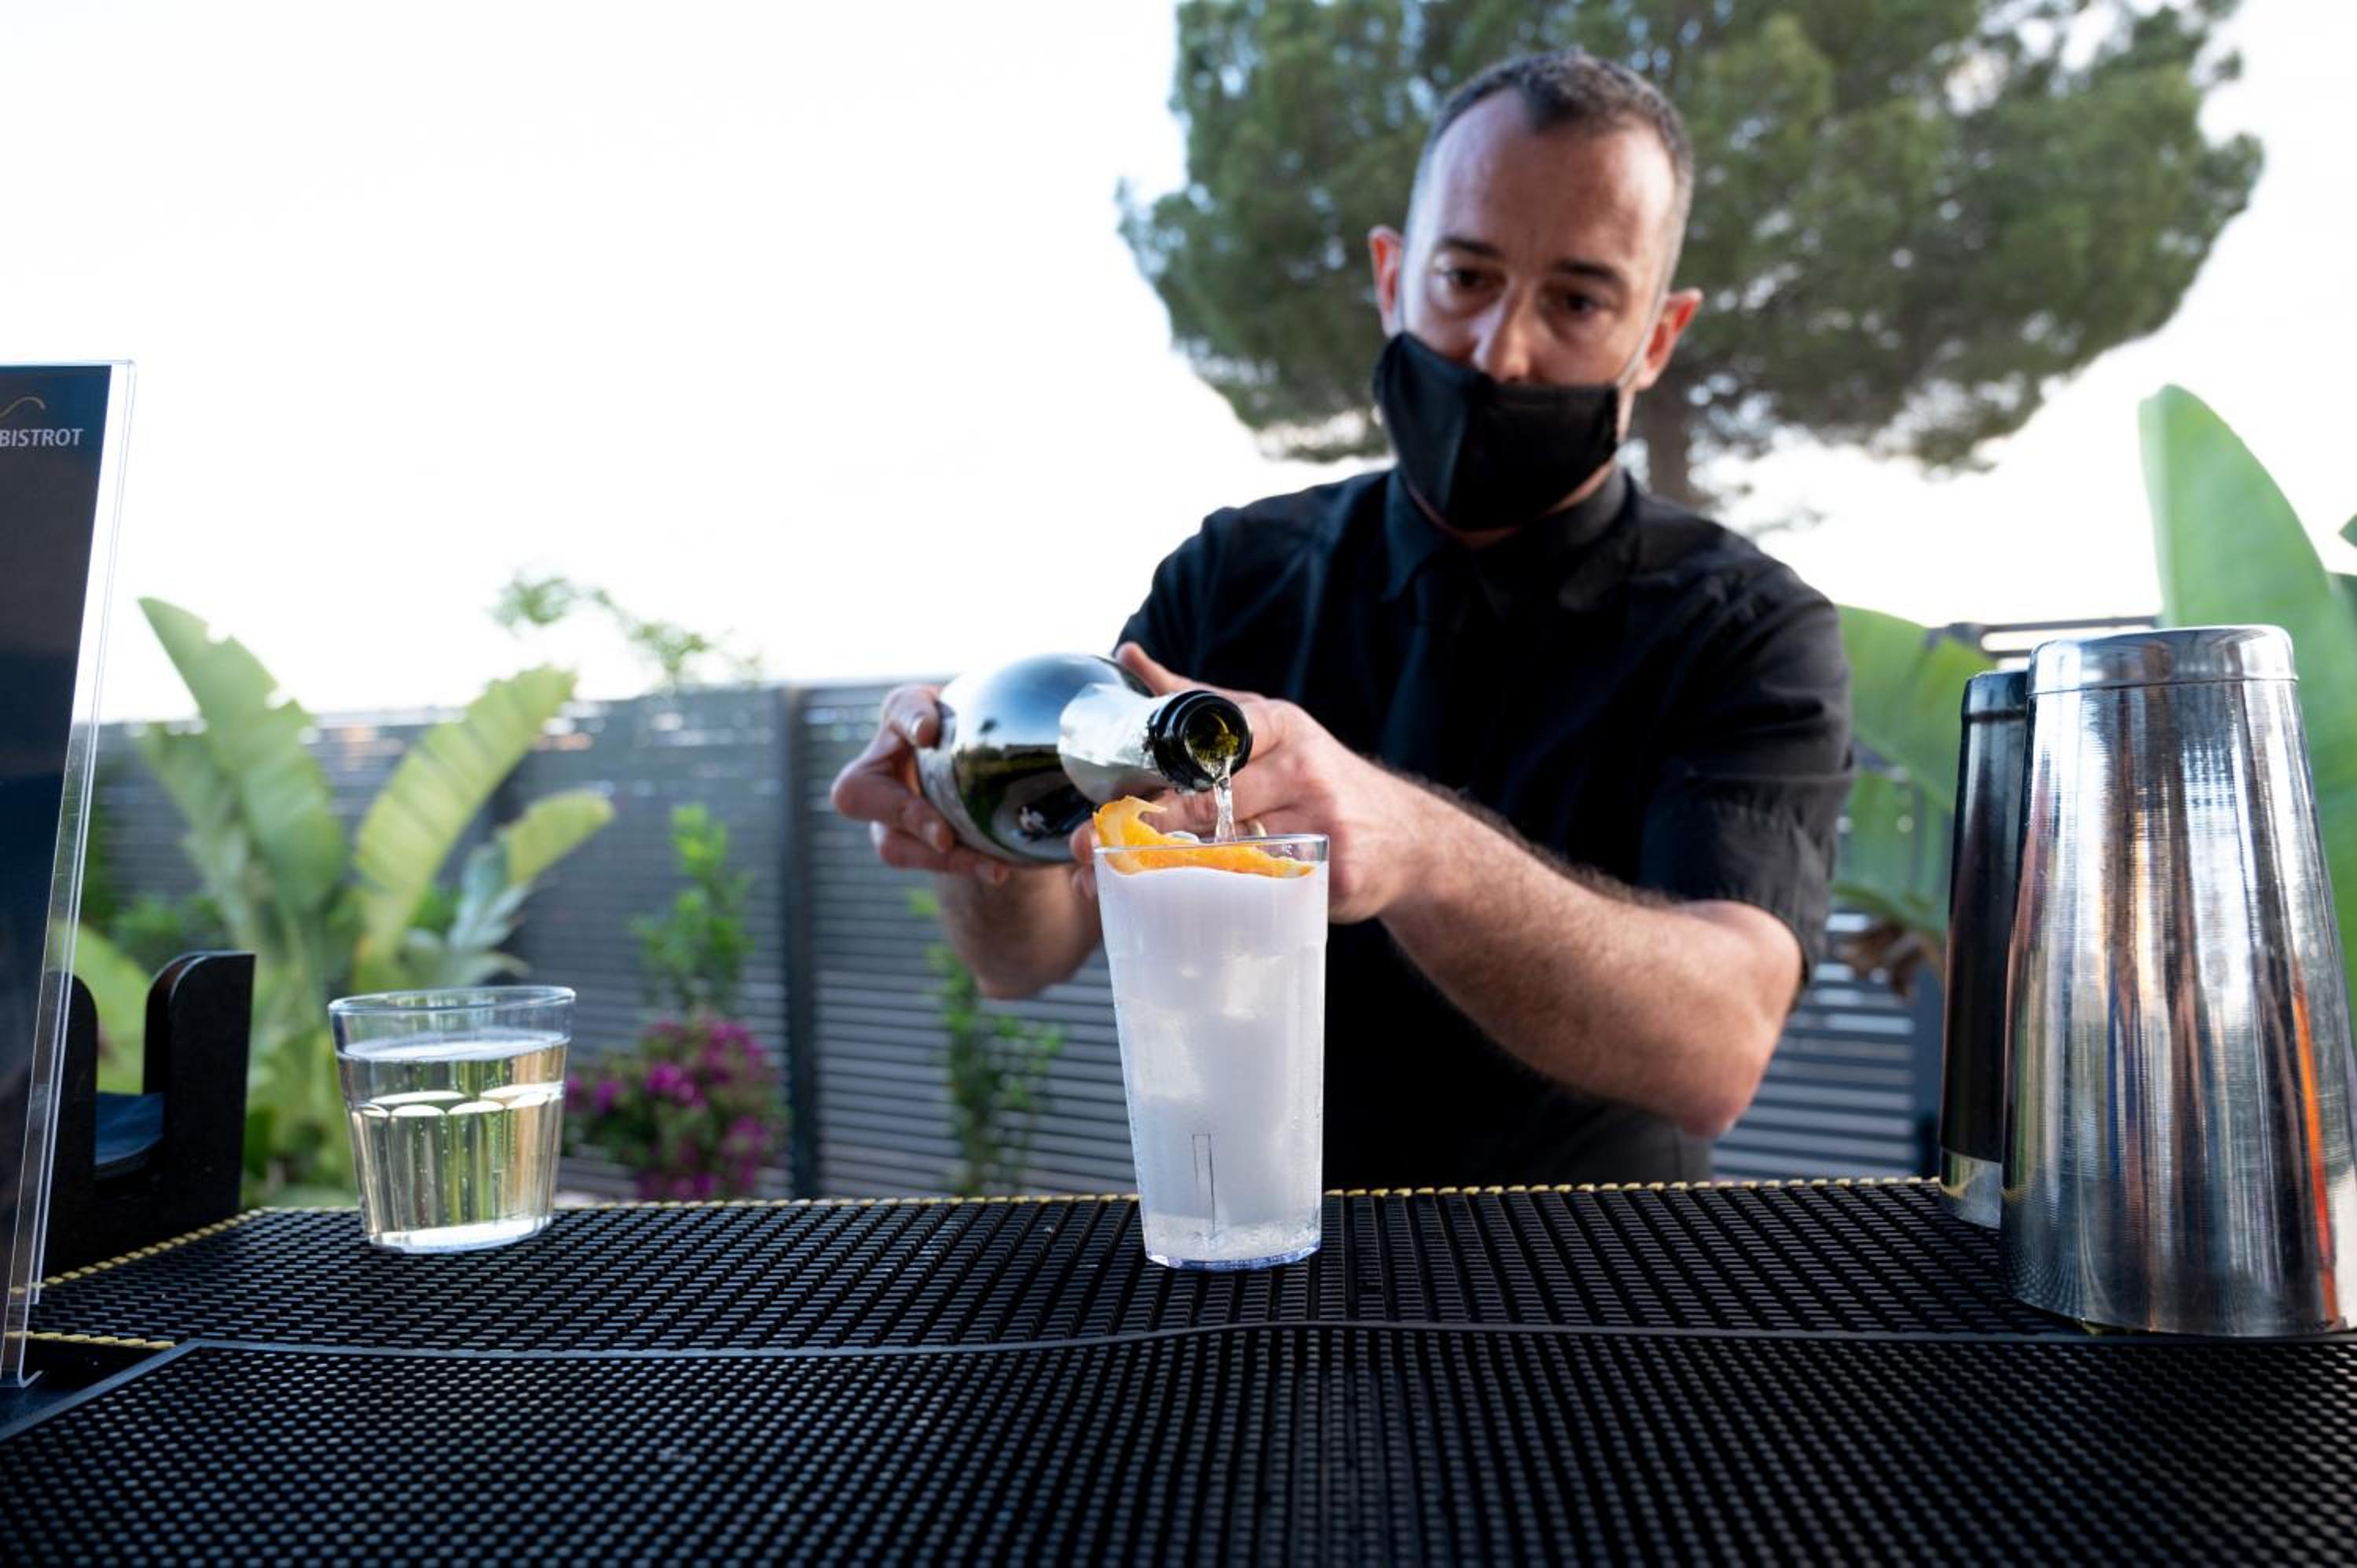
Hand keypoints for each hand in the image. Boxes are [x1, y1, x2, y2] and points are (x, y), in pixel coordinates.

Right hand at [828, 683, 1010, 884]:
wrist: (983, 771)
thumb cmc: (985, 731)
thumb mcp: (995, 712)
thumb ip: (1010, 707)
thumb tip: (1068, 721)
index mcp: (904, 716)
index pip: (899, 709)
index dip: (910, 720)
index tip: (930, 732)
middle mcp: (879, 764)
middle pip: (857, 792)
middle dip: (903, 815)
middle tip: (944, 836)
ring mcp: (884, 813)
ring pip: (892, 844)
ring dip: (941, 859)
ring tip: (991, 868)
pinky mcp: (903, 845)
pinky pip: (922, 863)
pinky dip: (962, 868)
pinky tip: (997, 872)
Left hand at [1107, 643, 1434, 922]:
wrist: (1407, 837)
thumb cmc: (1315, 777)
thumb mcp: (1267, 725)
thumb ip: (1197, 698)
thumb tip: (1129, 656)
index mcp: (1282, 727)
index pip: (1210, 742)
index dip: (1163, 772)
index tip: (1124, 794)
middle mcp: (1304, 770)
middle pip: (1212, 802)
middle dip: (1157, 826)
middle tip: (1106, 844)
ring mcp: (1324, 823)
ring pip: (1233, 849)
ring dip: (1184, 866)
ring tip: (1140, 874)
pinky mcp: (1335, 875)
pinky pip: (1265, 889)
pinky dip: (1229, 897)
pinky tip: (1204, 901)